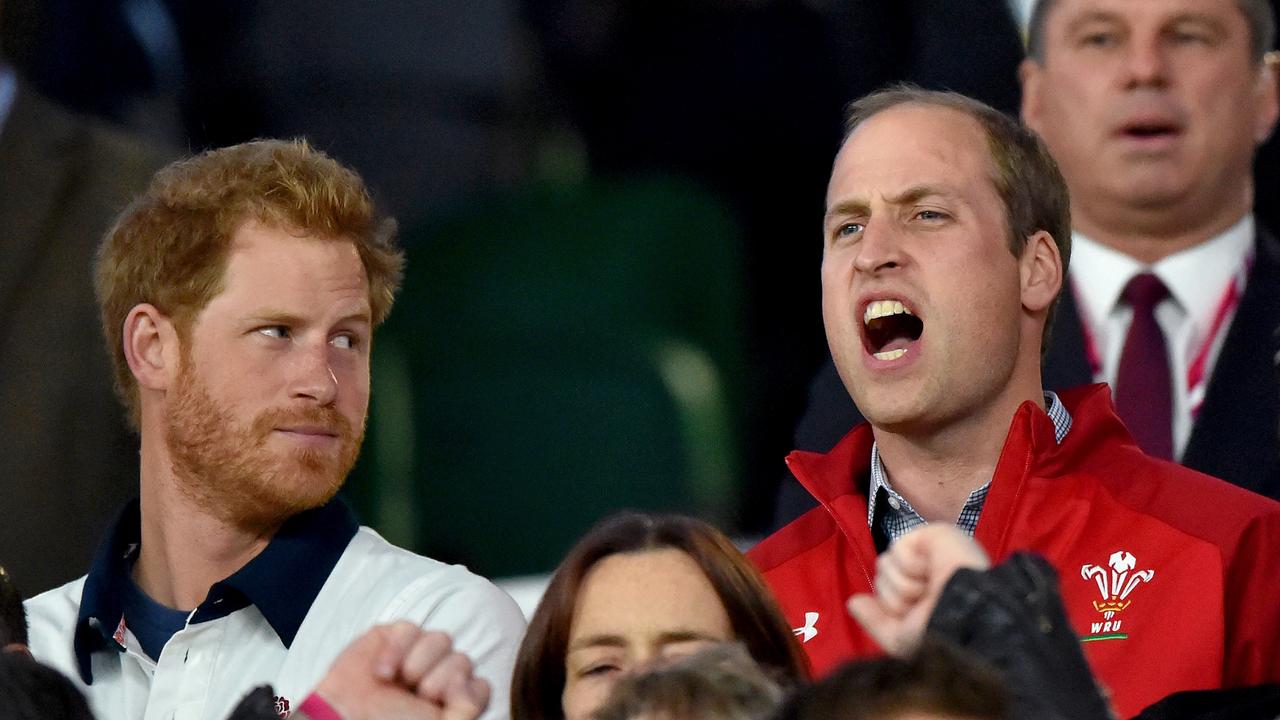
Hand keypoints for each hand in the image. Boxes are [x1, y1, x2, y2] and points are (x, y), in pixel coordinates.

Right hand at [312, 622, 490, 719]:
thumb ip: (469, 706)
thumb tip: (470, 680)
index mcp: (450, 702)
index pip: (479, 683)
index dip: (462, 691)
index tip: (438, 704)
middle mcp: (436, 678)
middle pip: (462, 659)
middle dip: (438, 679)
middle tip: (416, 695)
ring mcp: (415, 656)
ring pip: (442, 639)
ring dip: (418, 664)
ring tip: (398, 684)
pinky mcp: (392, 637)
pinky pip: (411, 628)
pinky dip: (396, 650)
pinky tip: (382, 672)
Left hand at [846, 524, 989, 655]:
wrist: (966, 615)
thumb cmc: (940, 632)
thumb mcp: (901, 638)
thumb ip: (874, 621)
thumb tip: (853, 601)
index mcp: (922, 597)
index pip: (884, 592)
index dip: (892, 606)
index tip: (915, 616)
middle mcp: (925, 574)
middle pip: (881, 577)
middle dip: (896, 596)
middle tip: (925, 601)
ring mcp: (930, 553)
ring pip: (884, 563)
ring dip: (903, 583)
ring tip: (930, 588)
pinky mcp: (933, 534)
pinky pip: (897, 548)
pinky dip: (910, 565)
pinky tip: (932, 571)